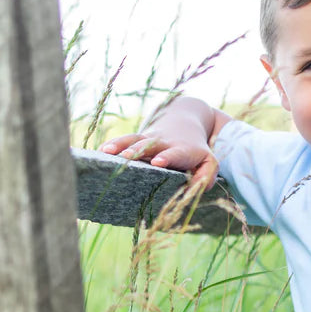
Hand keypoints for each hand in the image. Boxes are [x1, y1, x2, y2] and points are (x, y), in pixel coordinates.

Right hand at [99, 133, 218, 189]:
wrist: (184, 122)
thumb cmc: (197, 149)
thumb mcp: (209, 162)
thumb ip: (207, 175)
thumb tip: (197, 188)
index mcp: (182, 150)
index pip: (175, 153)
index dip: (166, 157)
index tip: (157, 162)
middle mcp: (163, 143)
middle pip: (150, 145)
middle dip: (138, 150)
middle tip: (127, 157)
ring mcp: (148, 140)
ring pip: (134, 139)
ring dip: (121, 145)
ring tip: (106, 152)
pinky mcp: (138, 139)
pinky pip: (124, 139)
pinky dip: (113, 144)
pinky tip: (100, 151)